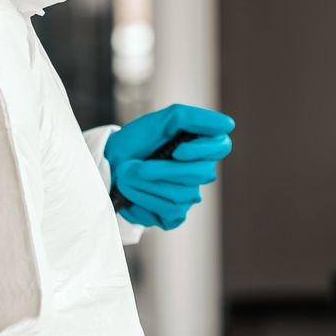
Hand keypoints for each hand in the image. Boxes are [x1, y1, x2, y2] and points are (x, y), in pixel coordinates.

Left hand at [105, 104, 233, 229]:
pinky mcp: (172, 217)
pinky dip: (145, 206)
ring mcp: (187, 196)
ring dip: (147, 187)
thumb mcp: (162, 120)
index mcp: (199, 148)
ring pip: (181, 196)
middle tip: (138, 168)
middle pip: (201, 173)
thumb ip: (194, 119)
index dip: (202, 150)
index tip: (177, 150)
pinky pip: (170, 215)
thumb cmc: (136, 140)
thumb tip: (227, 125)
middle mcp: (198, 173)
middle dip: (165, 171)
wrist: (108, 164)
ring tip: (127, 179)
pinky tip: (133, 198)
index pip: (221, 146)